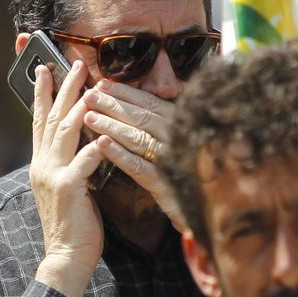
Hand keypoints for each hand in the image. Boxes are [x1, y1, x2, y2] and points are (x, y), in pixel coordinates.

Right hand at [29, 61, 107, 296]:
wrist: (64, 256)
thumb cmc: (72, 223)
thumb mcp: (66, 186)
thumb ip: (68, 163)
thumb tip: (82, 140)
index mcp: (41, 163)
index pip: (40, 121)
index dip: (42, 93)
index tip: (44, 69)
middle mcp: (43, 164)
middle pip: (53, 118)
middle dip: (63, 88)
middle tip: (73, 63)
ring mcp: (53, 175)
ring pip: (66, 131)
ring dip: (78, 104)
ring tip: (90, 84)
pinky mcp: (69, 188)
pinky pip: (84, 160)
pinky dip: (94, 145)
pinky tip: (103, 131)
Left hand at [81, 81, 186, 232]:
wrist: (208, 212)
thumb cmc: (190, 172)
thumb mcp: (180, 141)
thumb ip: (162, 122)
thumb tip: (134, 102)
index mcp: (183, 123)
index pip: (149, 102)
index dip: (125, 92)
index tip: (102, 84)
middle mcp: (179, 137)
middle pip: (141, 116)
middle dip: (113, 105)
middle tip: (89, 95)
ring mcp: (173, 159)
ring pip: (138, 138)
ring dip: (111, 126)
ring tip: (89, 117)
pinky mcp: (166, 183)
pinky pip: (139, 166)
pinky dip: (120, 154)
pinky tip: (101, 145)